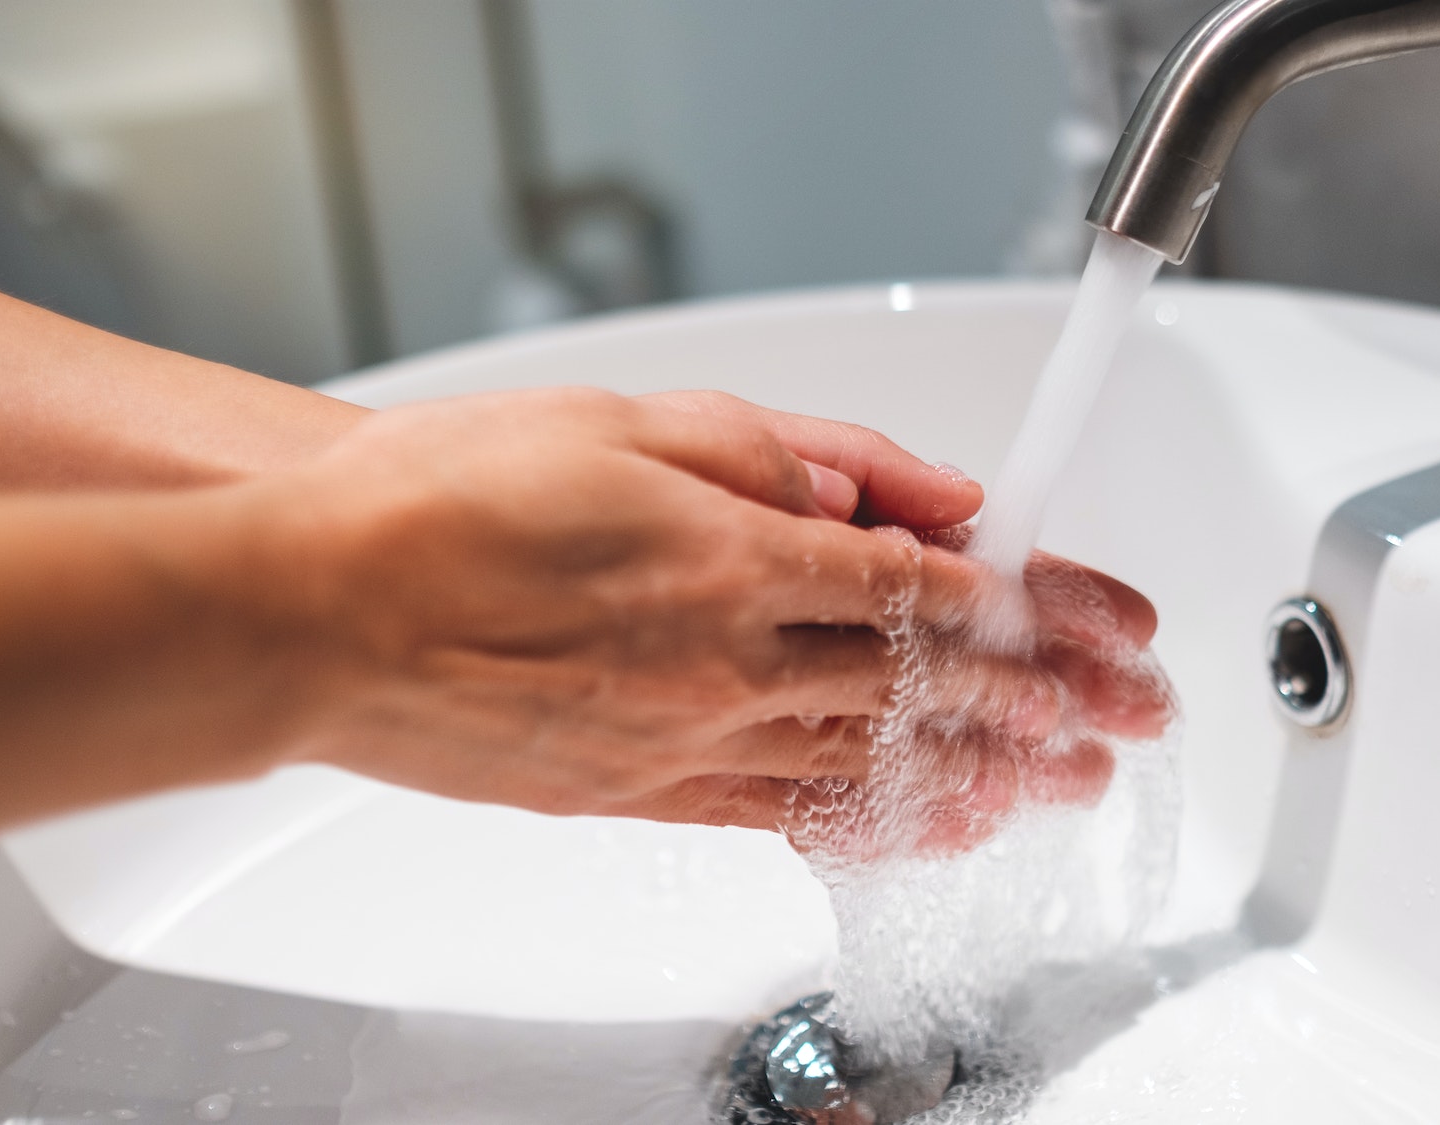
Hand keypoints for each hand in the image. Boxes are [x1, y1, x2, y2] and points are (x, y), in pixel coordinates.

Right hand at [234, 388, 1167, 850]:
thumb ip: (790, 453)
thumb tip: (906, 489)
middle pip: (921, 689)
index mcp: (732, 556)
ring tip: (1065, 785)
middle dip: (1043, 703)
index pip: (924, 592)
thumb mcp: (632, 420)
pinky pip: (785, 816)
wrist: (311, 612)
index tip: (1098, 628)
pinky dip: (872, 822)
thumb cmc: (445, 500)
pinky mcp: (636, 797)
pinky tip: (933, 827)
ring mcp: (683, 742)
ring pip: (869, 765)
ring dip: (984, 774)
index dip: (1028, 611)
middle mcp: (725, 663)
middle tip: (1127, 721)